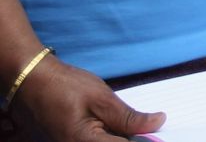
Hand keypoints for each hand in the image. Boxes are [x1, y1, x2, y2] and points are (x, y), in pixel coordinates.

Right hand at [8, 54, 165, 141]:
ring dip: (123, 135)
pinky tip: (121, 124)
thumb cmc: (63, 86)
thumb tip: (157, 123)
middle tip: (151, 123)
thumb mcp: (101, 98)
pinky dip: (113, 133)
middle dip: (135, 137)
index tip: (161, 131)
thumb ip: (128, 117)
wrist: (33, 81)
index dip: (145, 140)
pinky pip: (100, 140)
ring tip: (137, 122)